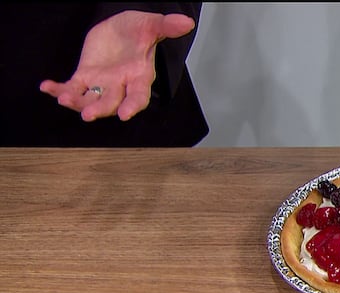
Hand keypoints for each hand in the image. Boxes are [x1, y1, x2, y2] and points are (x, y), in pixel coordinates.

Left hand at [39, 11, 195, 121]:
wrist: (121, 29)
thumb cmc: (138, 31)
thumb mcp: (151, 25)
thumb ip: (166, 26)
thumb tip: (186, 23)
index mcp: (139, 76)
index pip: (138, 96)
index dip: (132, 106)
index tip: (125, 115)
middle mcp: (121, 85)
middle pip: (111, 103)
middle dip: (100, 109)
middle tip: (88, 114)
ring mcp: (102, 84)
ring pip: (89, 99)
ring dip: (76, 102)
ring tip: (63, 97)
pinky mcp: (85, 77)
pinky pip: (71, 88)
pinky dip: (58, 90)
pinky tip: (47, 87)